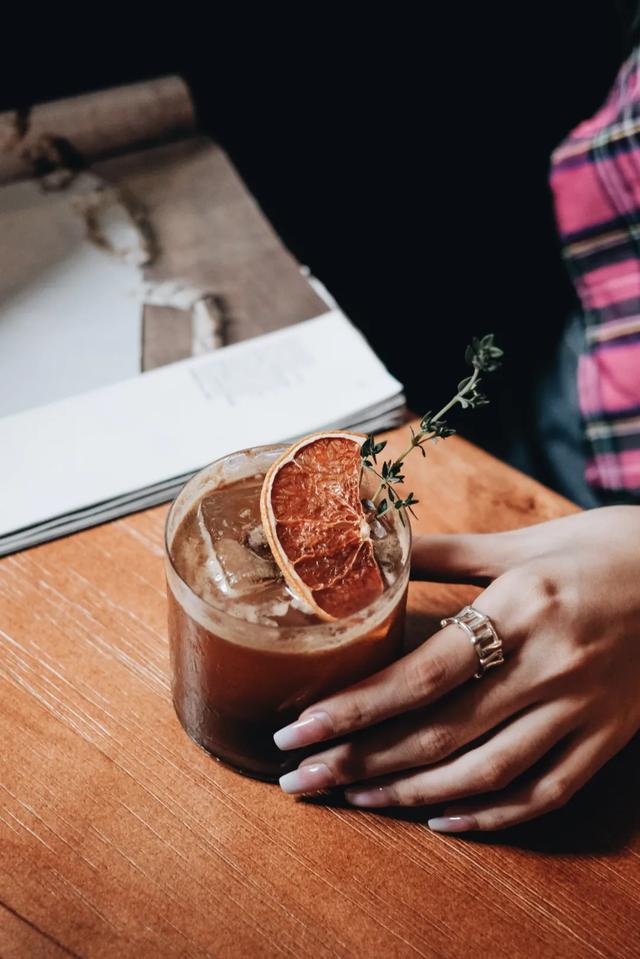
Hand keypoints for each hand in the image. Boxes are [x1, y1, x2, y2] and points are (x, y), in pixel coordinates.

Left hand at [273, 506, 639, 831]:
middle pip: (441, 732)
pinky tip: (443, 819)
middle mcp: (549, 666)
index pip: (423, 673)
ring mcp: (582, 709)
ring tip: (355, 797)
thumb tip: (373, 547)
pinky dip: (492, 814)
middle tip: (302, 779)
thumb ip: (443, 552)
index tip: (298, 730)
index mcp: (520, 608)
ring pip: (486, 771)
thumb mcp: (522, 542)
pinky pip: (546, 791)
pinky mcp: (607, 736)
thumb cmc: (602, 548)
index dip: (355, 708)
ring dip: (412, 793)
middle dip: (361, 761)